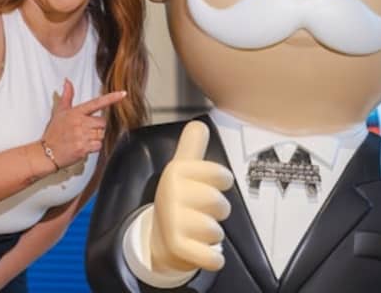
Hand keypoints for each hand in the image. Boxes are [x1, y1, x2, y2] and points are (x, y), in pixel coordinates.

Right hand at [41, 78, 125, 168]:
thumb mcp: (60, 111)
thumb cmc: (54, 132)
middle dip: (98, 127)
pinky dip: (94, 147)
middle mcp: (80, 122)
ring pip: (101, 134)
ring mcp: (82, 135)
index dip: (111, 98)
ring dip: (96, 138)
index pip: (96, 103)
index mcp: (76, 112)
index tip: (123, 94)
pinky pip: (98, 146)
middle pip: (103, 122)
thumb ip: (67, 96)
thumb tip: (67, 81)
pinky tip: (84, 146)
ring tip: (84, 138)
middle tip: (87, 130)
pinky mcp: (83, 148)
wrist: (47, 152)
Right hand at [150, 120, 233, 273]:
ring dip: (213, 234)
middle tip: (202, 210)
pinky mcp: (178, 247)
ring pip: (217, 231)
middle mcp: (173, 193)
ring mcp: (174, 221)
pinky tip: (205, 251)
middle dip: (217, 211)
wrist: (159, 238)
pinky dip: (213, 258)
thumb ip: (192, 146)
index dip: (222, 181)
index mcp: (176, 171)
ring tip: (198, 229)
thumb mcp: (182, 169)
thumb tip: (199, 123)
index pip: (221, 175)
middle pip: (221, 204)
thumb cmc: (178, 199)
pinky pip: (212, 257)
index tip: (213, 183)